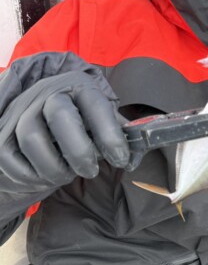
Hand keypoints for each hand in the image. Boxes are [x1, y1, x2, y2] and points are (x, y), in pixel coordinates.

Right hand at [0, 55, 129, 191]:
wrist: (38, 115)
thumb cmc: (80, 121)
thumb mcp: (101, 118)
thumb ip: (120, 133)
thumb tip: (137, 155)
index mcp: (78, 86)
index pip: (95, 105)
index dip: (110, 134)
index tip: (121, 159)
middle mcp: (47, 92)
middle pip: (61, 117)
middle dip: (79, 151)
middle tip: (91, 171)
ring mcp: (21, 110)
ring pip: (33, 139)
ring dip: (54, 166)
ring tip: (68, 175)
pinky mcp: (2, 132)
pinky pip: (11, 157)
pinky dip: (31, 175)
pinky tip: (46, 178)